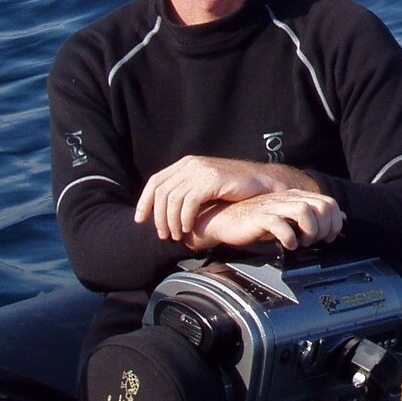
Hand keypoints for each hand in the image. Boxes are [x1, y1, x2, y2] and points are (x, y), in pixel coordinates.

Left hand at [134, 155, 318, 240]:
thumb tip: (167, 210)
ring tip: (176, 235)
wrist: (261, 181)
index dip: (145, 201)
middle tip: (163, 235)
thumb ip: (188, 191)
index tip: (140, 220)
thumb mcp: (206, 185)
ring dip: (171, 221)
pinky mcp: (211, 180)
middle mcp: (190, 165)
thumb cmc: (234, 188)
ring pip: (172, 199)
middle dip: (158, 217)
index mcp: (185, 164)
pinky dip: (185, 218)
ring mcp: (200, 171)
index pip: (155, 181)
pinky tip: (188, 229)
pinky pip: (188, 202)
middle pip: (161, 192)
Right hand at [184, 189, 345, 252]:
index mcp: (297, 196)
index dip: (334, 223)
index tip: (327, 238)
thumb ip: (312, 215)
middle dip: (324, 229)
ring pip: (306, 212)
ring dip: (309, 232)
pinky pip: (282, 224)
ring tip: (302, 243)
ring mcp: (275, 206)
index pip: (330, 203)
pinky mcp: (261, 217)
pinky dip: (289, 237)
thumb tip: (340, 217)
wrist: (226, 219)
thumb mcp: (288, 216)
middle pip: (322, 207)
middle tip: (313, 242)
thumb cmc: (257, 220)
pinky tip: (287, 245)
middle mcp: (288, 198)